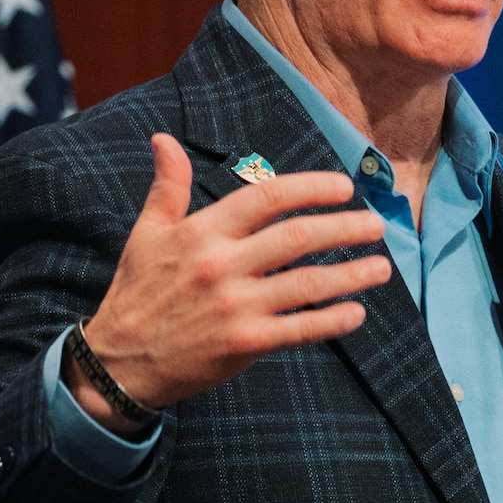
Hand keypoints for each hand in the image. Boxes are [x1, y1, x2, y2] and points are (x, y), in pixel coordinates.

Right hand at [72, 134, 390, 429]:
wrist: (120, 362)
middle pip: (297, 237)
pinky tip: (356, 311)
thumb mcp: (147, 233)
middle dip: (344, 228)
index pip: (266, 198)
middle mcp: (221, 265)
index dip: (311, 188)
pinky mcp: (245, 344)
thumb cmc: (138, 292)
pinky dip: (332, 320)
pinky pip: (300, 329)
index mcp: (202, 232)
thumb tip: (164, 139)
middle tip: (377, 224)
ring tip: (382, 268)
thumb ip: (168, 186)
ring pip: (307, 283)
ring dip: (351, 274)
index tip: (344, 188)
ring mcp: (235, 306)